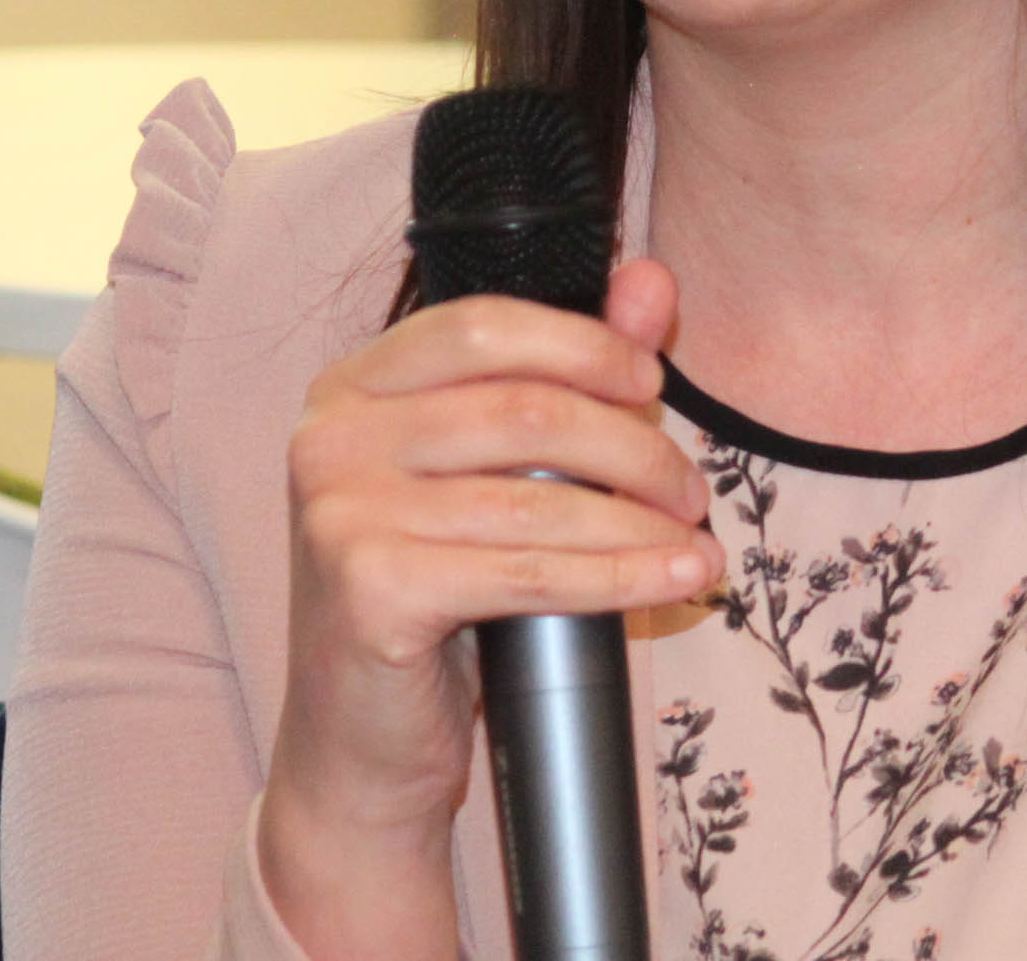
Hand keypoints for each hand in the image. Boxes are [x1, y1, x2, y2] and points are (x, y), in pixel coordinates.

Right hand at [258, 257, 703, 959]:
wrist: (358, 746)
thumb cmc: (434, 597)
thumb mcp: (492, 475)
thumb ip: (568, 369)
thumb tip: (652, 281)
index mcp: (352, 386)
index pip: (484, 325)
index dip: (585, 345)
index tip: (652, 382)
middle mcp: (330, 436)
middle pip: (526, 409)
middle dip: (634, 447)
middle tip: (689, 488)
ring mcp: (340, 512)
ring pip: (540, 499)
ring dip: (642, 522)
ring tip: (696, 543)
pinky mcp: (368, 589)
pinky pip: (529, 572)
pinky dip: (619, 578)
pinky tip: (673, 580)